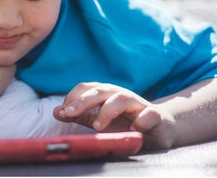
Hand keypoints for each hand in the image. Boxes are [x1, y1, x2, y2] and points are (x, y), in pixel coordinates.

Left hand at [53, 82, 175, 148]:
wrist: (160, 127)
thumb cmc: (125, 122)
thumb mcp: (99, 119)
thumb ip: (79, 116)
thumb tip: (56, 111)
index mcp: (105, 94)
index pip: (86, 88)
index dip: (72, 98)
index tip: (62, 112)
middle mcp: (120, 95)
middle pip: (100, 91)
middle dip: (83, 101)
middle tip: (69, 113)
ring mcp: (138, 104)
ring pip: (121, 99)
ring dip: (107, 111)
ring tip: (98, 127)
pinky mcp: (155, 116)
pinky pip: (149, 114)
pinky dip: (141, 120)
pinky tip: (134, 129)